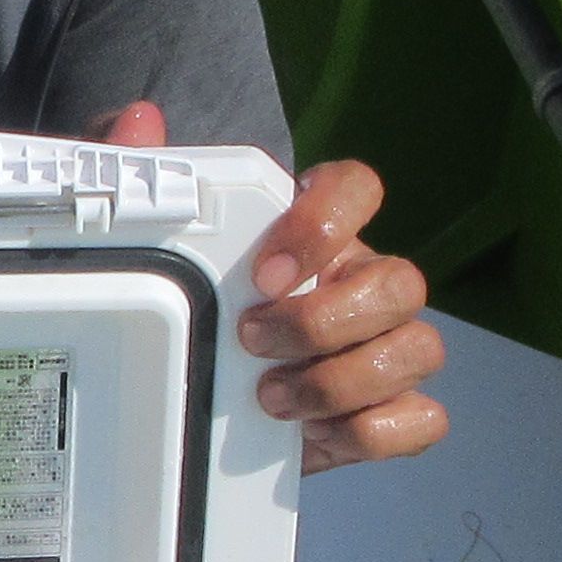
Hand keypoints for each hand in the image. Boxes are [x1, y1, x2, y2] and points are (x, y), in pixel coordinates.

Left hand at [100, 104, 444, 468]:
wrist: (205, 409)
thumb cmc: (200, 314)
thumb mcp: (156, 246)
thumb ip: (141, 177)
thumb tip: (139, 125)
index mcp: (320, 237)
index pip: (358, 190)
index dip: (325, 222)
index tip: (265, 270)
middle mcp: (365, 287)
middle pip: (402, 281)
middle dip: (324, 320)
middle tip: (253, 341)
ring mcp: (385, 351)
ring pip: (419, 349)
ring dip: (341, 380)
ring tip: (271, 399)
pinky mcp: (387, 416)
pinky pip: (421, 419)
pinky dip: (371, 432)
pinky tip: (314, 436)